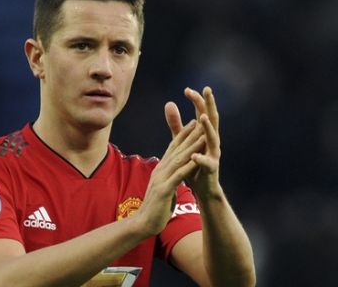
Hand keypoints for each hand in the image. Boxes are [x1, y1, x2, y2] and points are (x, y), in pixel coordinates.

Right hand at [136, 118, 205, 235]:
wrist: (144, 222)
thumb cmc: (155, 207)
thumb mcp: (163, 187)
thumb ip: (168, 178)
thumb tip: (174, 172)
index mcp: (161, 169)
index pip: (173, 148)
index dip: (183, 135)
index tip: (193, 123)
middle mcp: (160, 170)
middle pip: (177, 150)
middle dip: (190, 136)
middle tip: (201, 122)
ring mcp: (161, 179)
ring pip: (178, 160)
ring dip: (191, 147)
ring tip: (202, 136)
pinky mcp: (164, 190)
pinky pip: (178, 176)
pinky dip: (188, 167)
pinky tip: (196, 159)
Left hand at [184, 87, 221, 199]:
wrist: (203, 188)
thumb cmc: (193, 163)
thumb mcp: (183, 141)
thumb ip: (176, 124)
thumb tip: (169, 103)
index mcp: (204, 133)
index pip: (202, 112)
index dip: (196, 100)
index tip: (187, 89)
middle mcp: (211, 141)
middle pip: (212, 119)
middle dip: (210, 104)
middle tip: (207, 89)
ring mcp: (213, 154)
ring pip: (213, 138)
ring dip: (208, 127)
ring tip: (202, 117)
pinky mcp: (212, 169)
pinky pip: (207, 163)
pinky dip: (201, 159)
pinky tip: (194, 156)